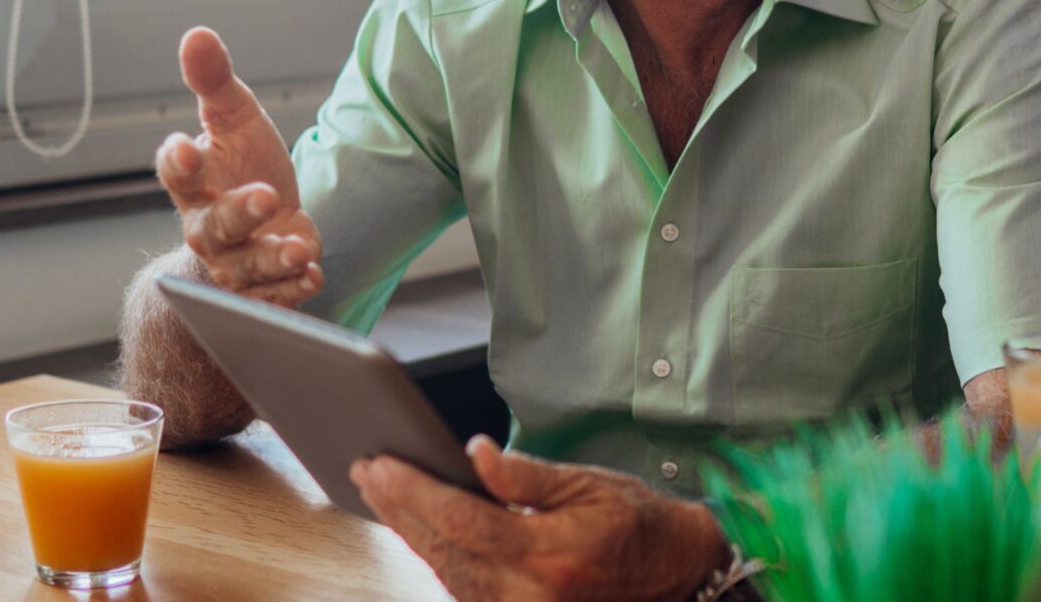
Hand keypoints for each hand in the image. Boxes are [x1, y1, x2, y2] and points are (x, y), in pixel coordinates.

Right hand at [154, 26, 324, 306]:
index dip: (178, 161)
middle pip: (213, 227)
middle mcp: (208, 227)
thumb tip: (197, 33)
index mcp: (195, 183)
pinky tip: (313, 275)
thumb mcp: (235, 118)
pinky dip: (293, 290)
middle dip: (239, 213)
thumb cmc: (242, 164)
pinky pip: (273, 297)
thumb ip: (215, 81)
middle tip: (266, 196)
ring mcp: (235, 262)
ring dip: (273, 259)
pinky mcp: (263, 289)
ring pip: (247, 267)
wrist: (262, 222)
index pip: (177, 172)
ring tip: (299, 248)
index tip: (186, 146)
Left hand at [352, 436, 731, 601]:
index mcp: (547, 553)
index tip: (381, 462)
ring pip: (446, 572)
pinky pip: (463, 589)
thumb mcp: (588, 483)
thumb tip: (474, 453)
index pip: (460, 519)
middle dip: (398, 507)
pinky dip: (437, 556)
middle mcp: (527, 594)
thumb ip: (525, 474)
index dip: (414, 490)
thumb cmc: (636, 522)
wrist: (674, 574)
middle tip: (366, 470)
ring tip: (381, 493)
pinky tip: (418, 528)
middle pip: (442, 548)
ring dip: (410, 532)